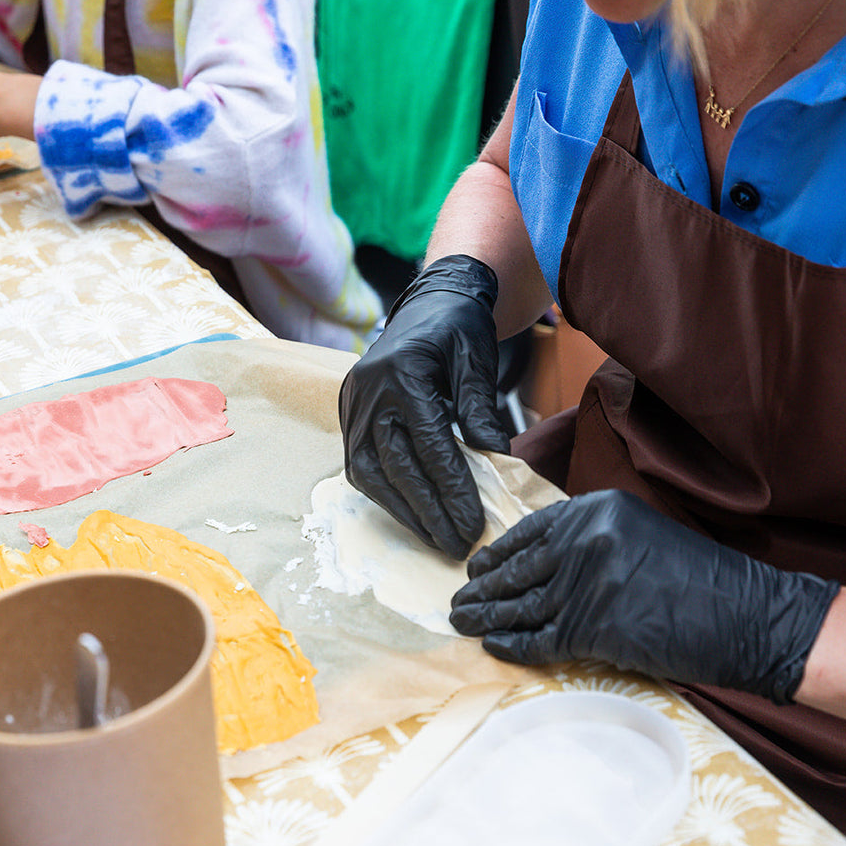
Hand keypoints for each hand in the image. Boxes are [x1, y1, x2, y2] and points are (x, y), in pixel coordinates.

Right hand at [338, 254, 508, 557]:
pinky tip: (411, 513)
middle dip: (427, 511)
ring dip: (401, 510)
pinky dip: (385, 494)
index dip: (451, 490)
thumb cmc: (458, 328)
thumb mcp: (477, 361)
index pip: (428, 445)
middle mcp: (368, 393)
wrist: (429, 301)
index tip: (473, 524)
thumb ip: (481, 409)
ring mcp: (353, 405)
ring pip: (369, 472)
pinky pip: (361, 465)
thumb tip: (496, 459)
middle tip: (456, 544)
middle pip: (395, 466)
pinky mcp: (349, 415)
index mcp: (401, 374)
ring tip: (434, 537)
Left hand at [450, 489, 839, 703]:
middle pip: (520, 568)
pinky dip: (514, 646)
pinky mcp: (594, 626)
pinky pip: (541, 639)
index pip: (531, 530)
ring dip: (487, 617)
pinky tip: (494, 647)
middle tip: (458, 600)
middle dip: (484, 587)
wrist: (748, 616)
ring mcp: (588, 583)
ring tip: (462, 623)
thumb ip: (591, 539)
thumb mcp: (640, 534)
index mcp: (597, 509)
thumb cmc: (701, 581)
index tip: (476, 565)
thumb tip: (539, 561)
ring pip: (522, 604)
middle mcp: (586, 539)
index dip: (499, 551)